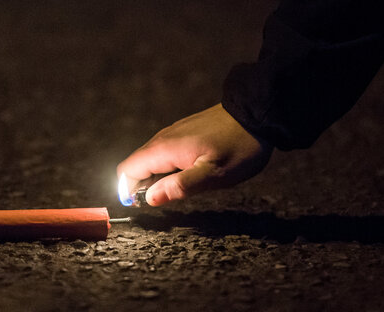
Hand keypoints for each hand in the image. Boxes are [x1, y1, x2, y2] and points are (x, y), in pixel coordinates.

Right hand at [117, 103, 272, 205]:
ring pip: (151, 159)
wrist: (256, 114)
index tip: (149, 204)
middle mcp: (162, 138)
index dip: (130, 191)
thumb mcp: (213, 174)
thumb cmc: (238, 147)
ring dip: (158, 177)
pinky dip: (169, 167)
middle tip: (174, 197)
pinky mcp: (183, 132)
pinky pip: (164, 153)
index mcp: (164, 149)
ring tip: (186, 185)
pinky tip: (193, 171)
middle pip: (136, 166)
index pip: (127, 171)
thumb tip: (149, 199)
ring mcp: (173, 133)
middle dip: (145, 186)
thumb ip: (180, 186)